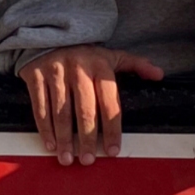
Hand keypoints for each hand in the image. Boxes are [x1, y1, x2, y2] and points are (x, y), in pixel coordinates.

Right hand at [19, 43, 163, 165]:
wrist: (47, 34)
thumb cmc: (83, 53)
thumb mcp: (111, 55)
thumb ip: (135, 65)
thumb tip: (159, 74)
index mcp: (99, 66)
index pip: (110, 102)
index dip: (112, 128)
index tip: (112, 149)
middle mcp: (77, 70)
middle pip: (84, 110)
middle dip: (87, 138)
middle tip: (88, 159)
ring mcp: (55, 74)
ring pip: (60, 112)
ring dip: (64, 138)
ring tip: (68, 158)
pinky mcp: (35, 77)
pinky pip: (39, 107)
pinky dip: (44, 128)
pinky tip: (50, 144)